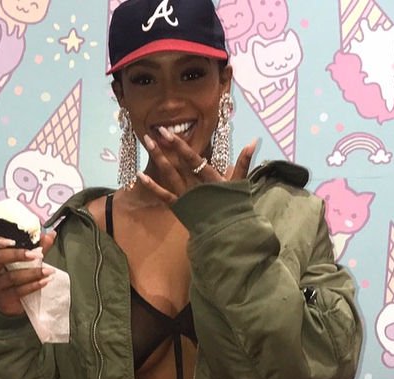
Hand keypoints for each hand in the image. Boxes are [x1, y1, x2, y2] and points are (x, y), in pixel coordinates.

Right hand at [0, 232, 55, 317]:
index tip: (12, 240)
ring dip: (32, 273)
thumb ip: (37, 247)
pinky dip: (33, 285)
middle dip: (17, 254)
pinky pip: (18, 291)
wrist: (14, 305)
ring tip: (48, 271)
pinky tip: (44, 281)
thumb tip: (51, 234)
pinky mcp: (3, 298)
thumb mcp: (26, 261)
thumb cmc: (18, 278)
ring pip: (11, 277)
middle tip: (37, 255)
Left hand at [136, 130, 258, 205]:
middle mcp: (195, 185)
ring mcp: (186, 196)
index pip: (192, 158)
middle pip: (177, 163)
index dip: (180, 145)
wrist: (226, 232)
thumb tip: (254, 140)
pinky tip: (140, 175)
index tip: (168, 132)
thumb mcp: (240, 183)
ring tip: (147, 143)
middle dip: (165, 147)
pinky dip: (152, 186)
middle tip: (153, 132)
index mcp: (209, 177)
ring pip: (169, 175)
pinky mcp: (179, 207)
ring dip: (158, 158)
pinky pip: (163, 196)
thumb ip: (244, 161)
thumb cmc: (233, 206)